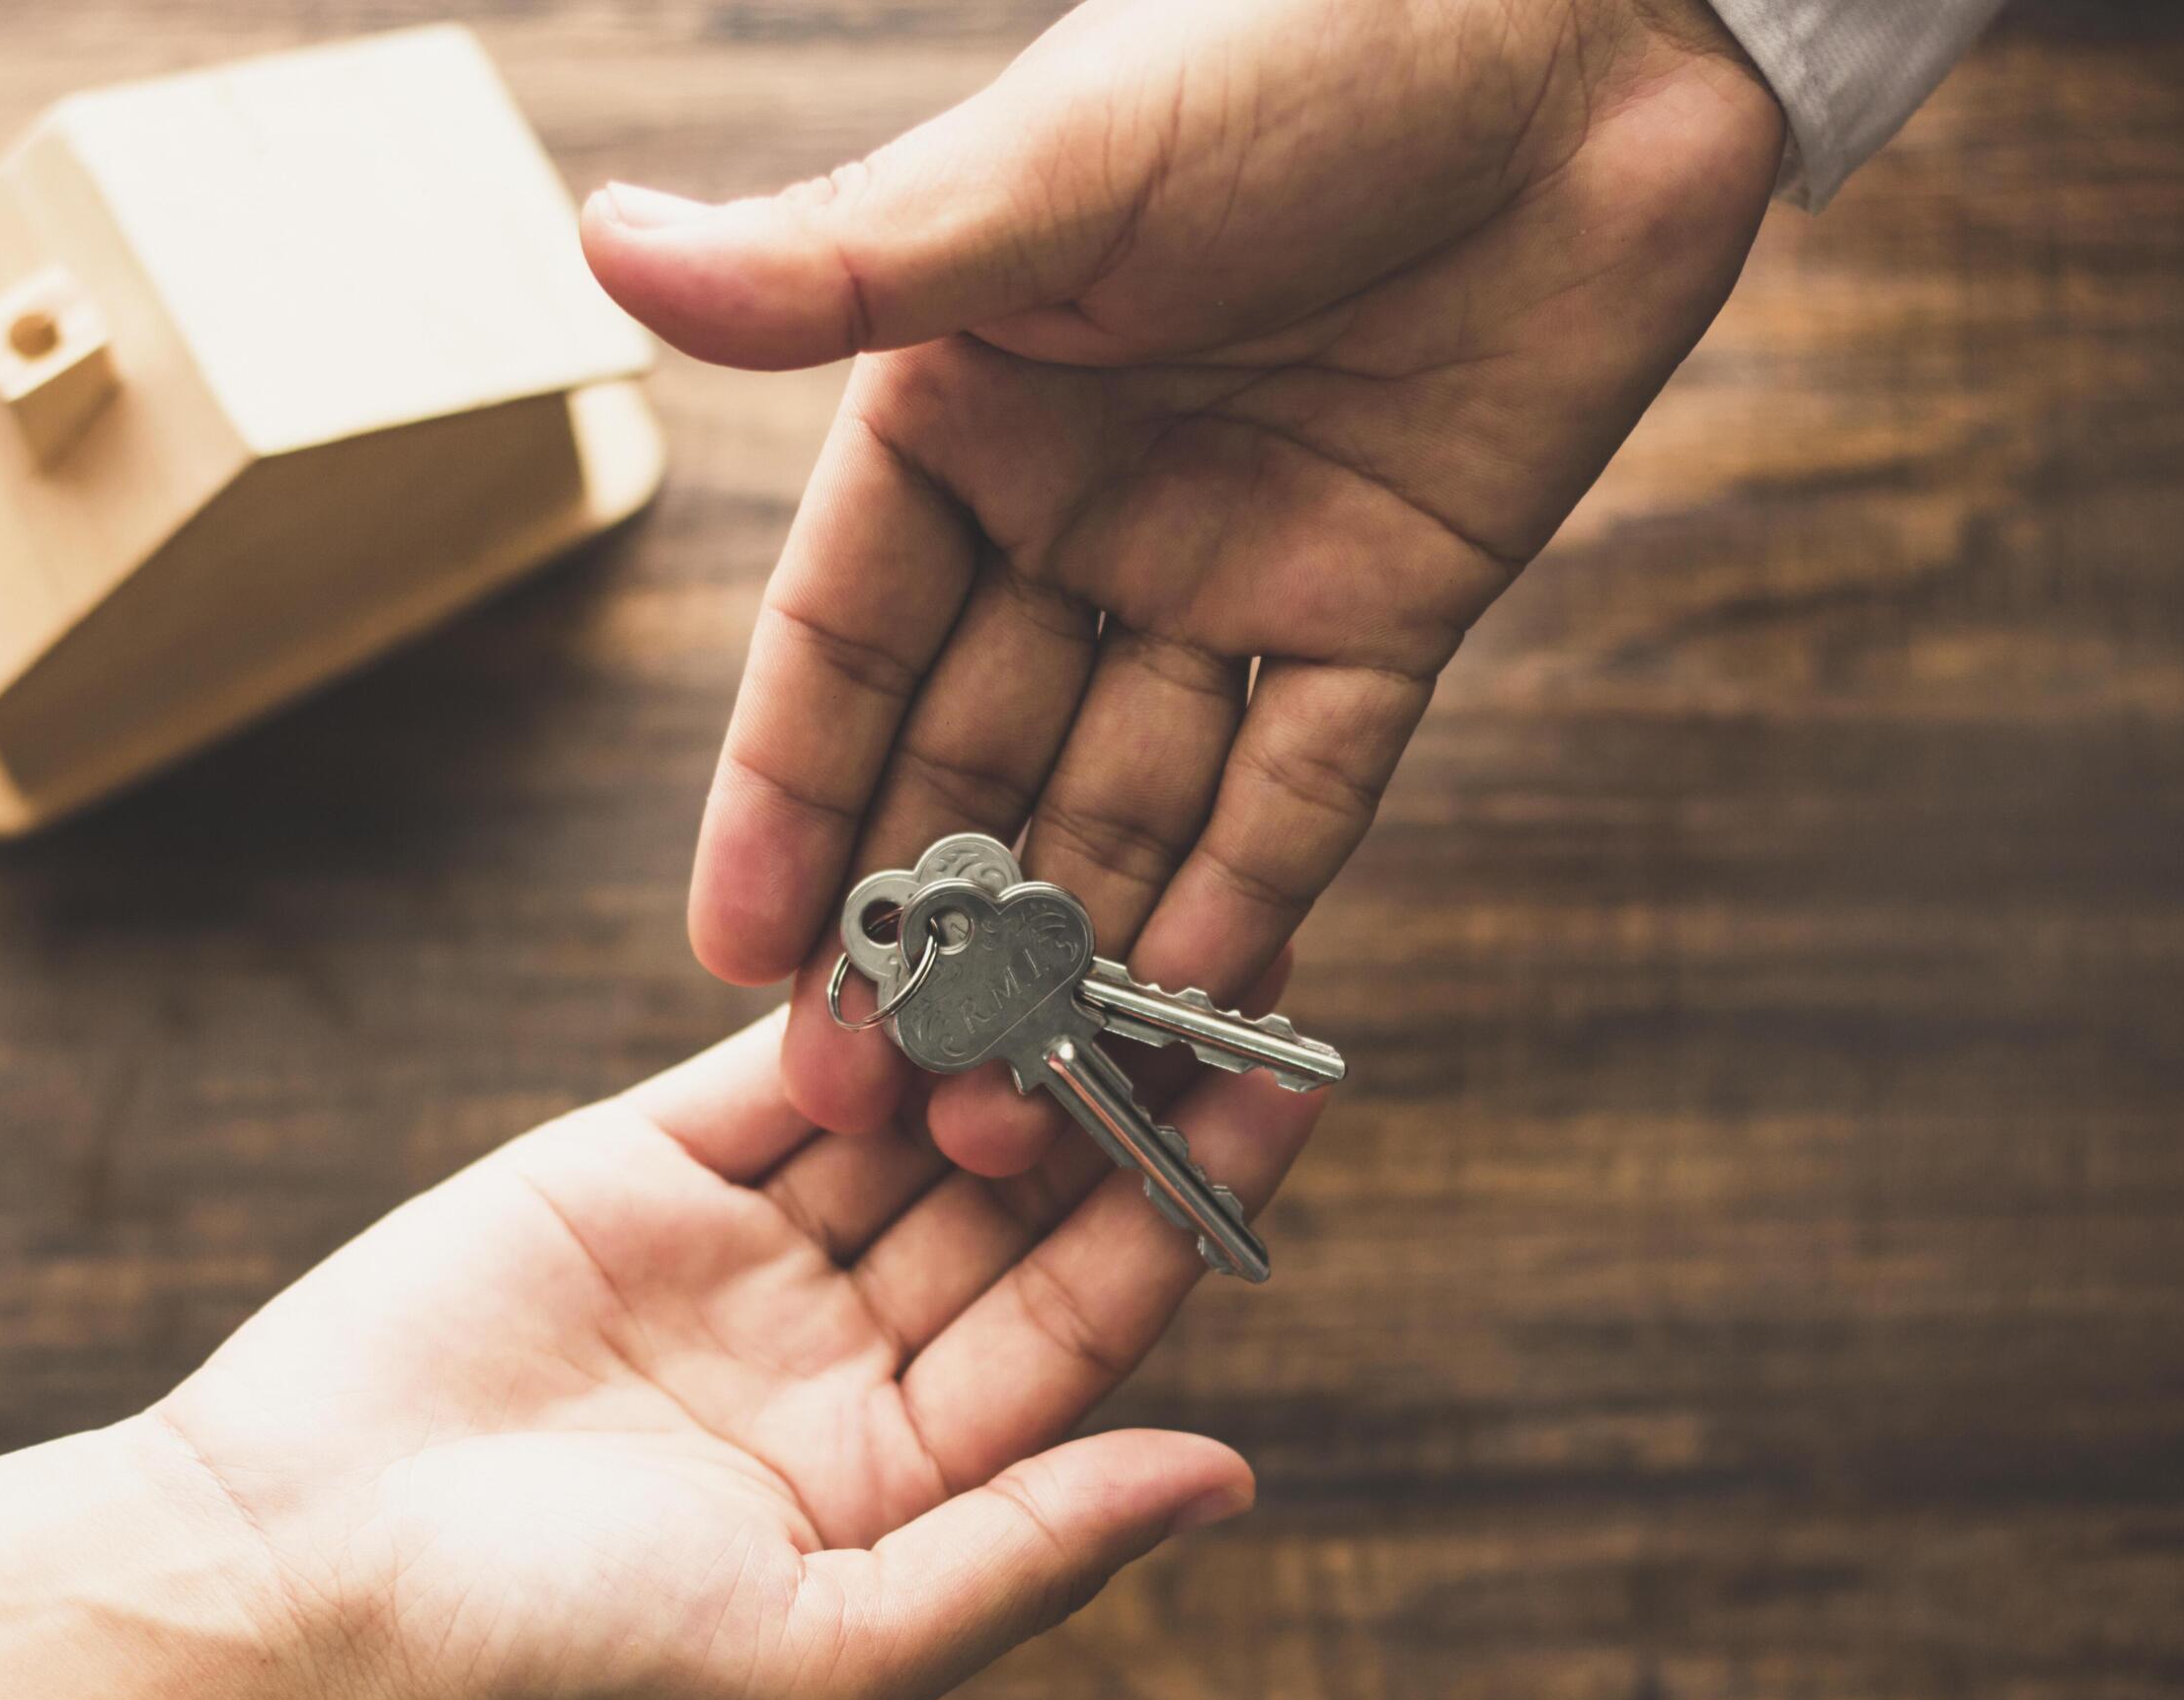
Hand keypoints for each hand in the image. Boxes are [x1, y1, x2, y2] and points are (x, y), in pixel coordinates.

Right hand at [153, 1009, 1319, 1699]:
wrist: (288, 1570)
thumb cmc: (547, 1660)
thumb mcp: (822, 1655)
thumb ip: (1025, 1556)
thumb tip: (1228, 1479)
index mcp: (901, 1483)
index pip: (1076, 1325)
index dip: (1177, 1210)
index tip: (1277, 1098)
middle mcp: (840, 1358)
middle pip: (1014, 1202)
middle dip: (1113, 1090)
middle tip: (1224, 959)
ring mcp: (743, 1254)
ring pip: (911, 1114)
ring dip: (1006, 1022)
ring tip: (1114, 908)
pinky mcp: (641, 1162)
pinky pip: (779, 1062)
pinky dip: (862, 996)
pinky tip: (956, 916)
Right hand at [582, 0, 1782, 1172]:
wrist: (1583, 17)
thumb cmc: (1292, 36)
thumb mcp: (1054, 165)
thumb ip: (844, 262)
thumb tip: (601, 245)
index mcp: (962, 413)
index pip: (842, 644)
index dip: (786, 799)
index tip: (731, 950)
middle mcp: (1079, 512)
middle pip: (970, 755)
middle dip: (916, 926)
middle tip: (856, 1088)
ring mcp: (1234, 571)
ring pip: (1125, 799)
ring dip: (1068, 951)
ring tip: (1008, 1108)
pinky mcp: (1390, 605)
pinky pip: (1304, 781)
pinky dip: (1253, 893)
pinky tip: (1186, 1010)